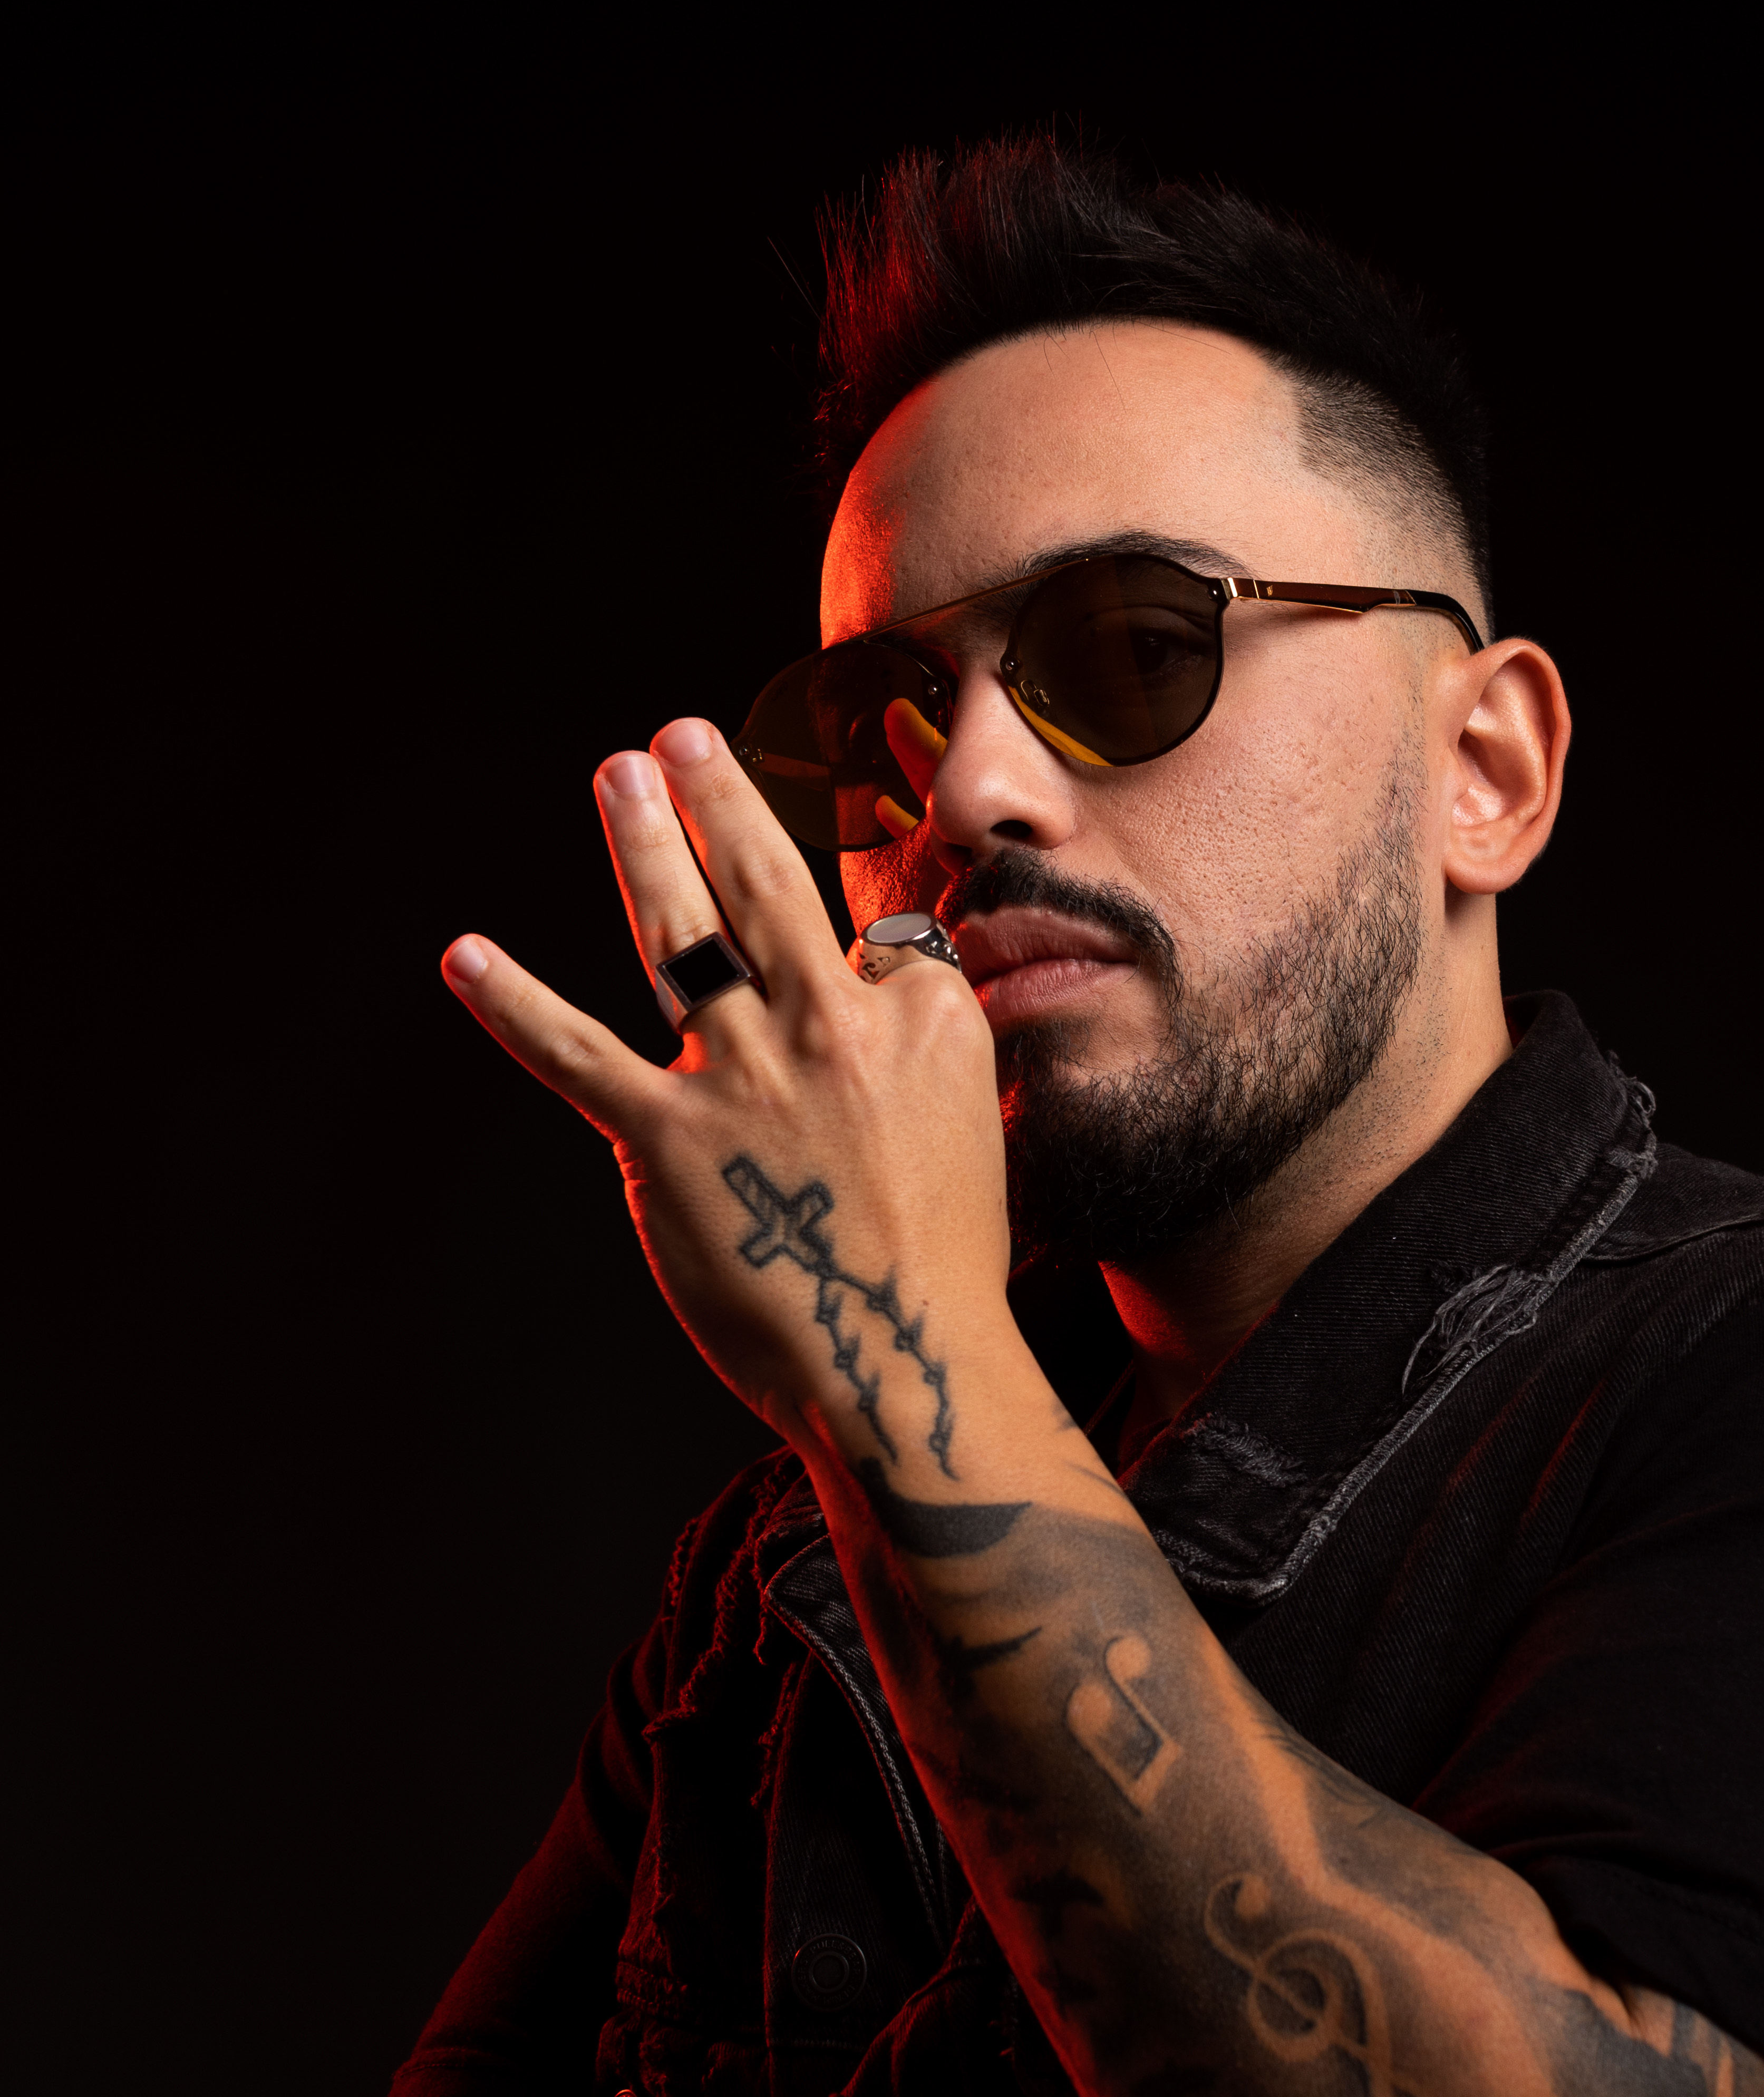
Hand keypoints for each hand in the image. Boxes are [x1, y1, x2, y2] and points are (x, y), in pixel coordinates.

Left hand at [441, 718, 1009, 1465]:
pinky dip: (511, 1001)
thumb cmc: (943, 1267)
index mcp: (922, 1026)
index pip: (878, 938)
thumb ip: (918, 1050)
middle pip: (768, 886)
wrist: (900, 1362)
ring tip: (621, 774)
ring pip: (684, 932)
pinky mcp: (666, 1141)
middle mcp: (831, 1030)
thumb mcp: (965, 1128)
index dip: (857, 942)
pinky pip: (574, 1054)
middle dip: (720, 797)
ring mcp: (743, 1079)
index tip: (840, 946)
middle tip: (679, 734)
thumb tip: (880, 980)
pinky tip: (465, 956)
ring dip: (645, 843)